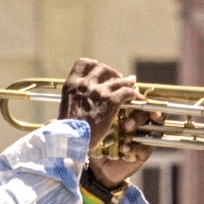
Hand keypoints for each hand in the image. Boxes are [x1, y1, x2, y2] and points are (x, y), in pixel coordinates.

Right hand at [55, 58, 145, 189]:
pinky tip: (136, 97)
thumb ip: (75, 99)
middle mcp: (85, 84)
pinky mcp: (111, 101)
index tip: (100, 71)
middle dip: (112, 73)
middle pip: (103, 68)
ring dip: (127, 81)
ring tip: (132, 84)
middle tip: (118, 79)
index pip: (83, 63)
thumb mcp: (66, 107)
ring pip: (118, 80)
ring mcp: (99, 91)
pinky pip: (127, 92)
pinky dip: (133, 93)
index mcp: (72, 84)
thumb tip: (81, 101)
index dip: (94, 65)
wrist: (71, 139)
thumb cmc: (67, 129)